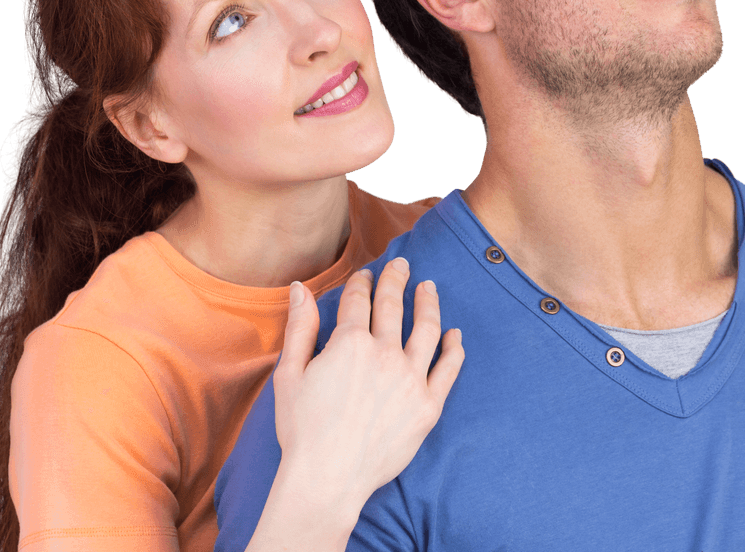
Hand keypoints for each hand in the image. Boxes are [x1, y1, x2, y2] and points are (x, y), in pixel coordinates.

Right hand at [272, 258, 463, 511]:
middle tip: (402, 264)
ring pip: (427, 329)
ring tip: (429, 288)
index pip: (359, 300)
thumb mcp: (289, 373)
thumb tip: (300, 288)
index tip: (366, 275)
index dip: (362, 282)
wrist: (327, 479)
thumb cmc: (302, 429)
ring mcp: (411, 379)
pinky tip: (455, 335)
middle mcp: (385, 353)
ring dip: (428, 303)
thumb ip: (300, 327)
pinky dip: (454, 349)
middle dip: (396, 280)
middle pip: (393, 306)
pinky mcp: (428, 406)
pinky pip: (448, 369)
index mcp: (349, 342)